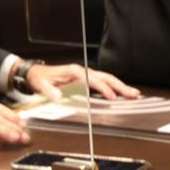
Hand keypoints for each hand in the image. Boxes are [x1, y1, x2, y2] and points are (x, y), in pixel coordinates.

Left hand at [25, 63, 140, 100]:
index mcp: (74, 72)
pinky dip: (113, 88)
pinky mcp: (85, 80)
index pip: (93, 80)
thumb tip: (58, 96)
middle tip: (133, 94)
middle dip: (120, 86)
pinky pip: (102, 83)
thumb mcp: (41, 84)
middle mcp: (82, 72)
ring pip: (106, 79)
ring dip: (120, 86)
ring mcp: (85, 75)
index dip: (103, 88)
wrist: (35, 74)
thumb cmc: (40, 78)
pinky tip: (121, 94)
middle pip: (105, 77)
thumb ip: (49, 91)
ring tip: (134, 94)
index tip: (112, 97)